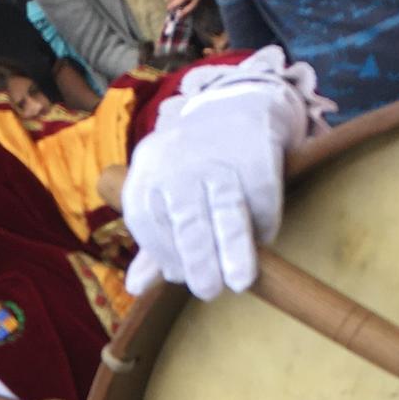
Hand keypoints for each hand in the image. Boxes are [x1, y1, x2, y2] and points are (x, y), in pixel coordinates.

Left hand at [122, 91, 286, 299]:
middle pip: (186, 216)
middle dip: (197, 258)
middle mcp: (179, 161)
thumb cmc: (191, 166)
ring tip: (239, 282)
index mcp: (147, 170)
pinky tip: (261, 238)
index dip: (163, 254)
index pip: (147, 219)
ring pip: (226, 208)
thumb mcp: (162, 193)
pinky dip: (263, 225)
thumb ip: (153, 242)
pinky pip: (261, 199)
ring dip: (233, 249)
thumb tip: (134, 289)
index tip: (180, 278)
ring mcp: (220, 155)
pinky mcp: (258, 154)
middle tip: (208, 291)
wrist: (235, 108)